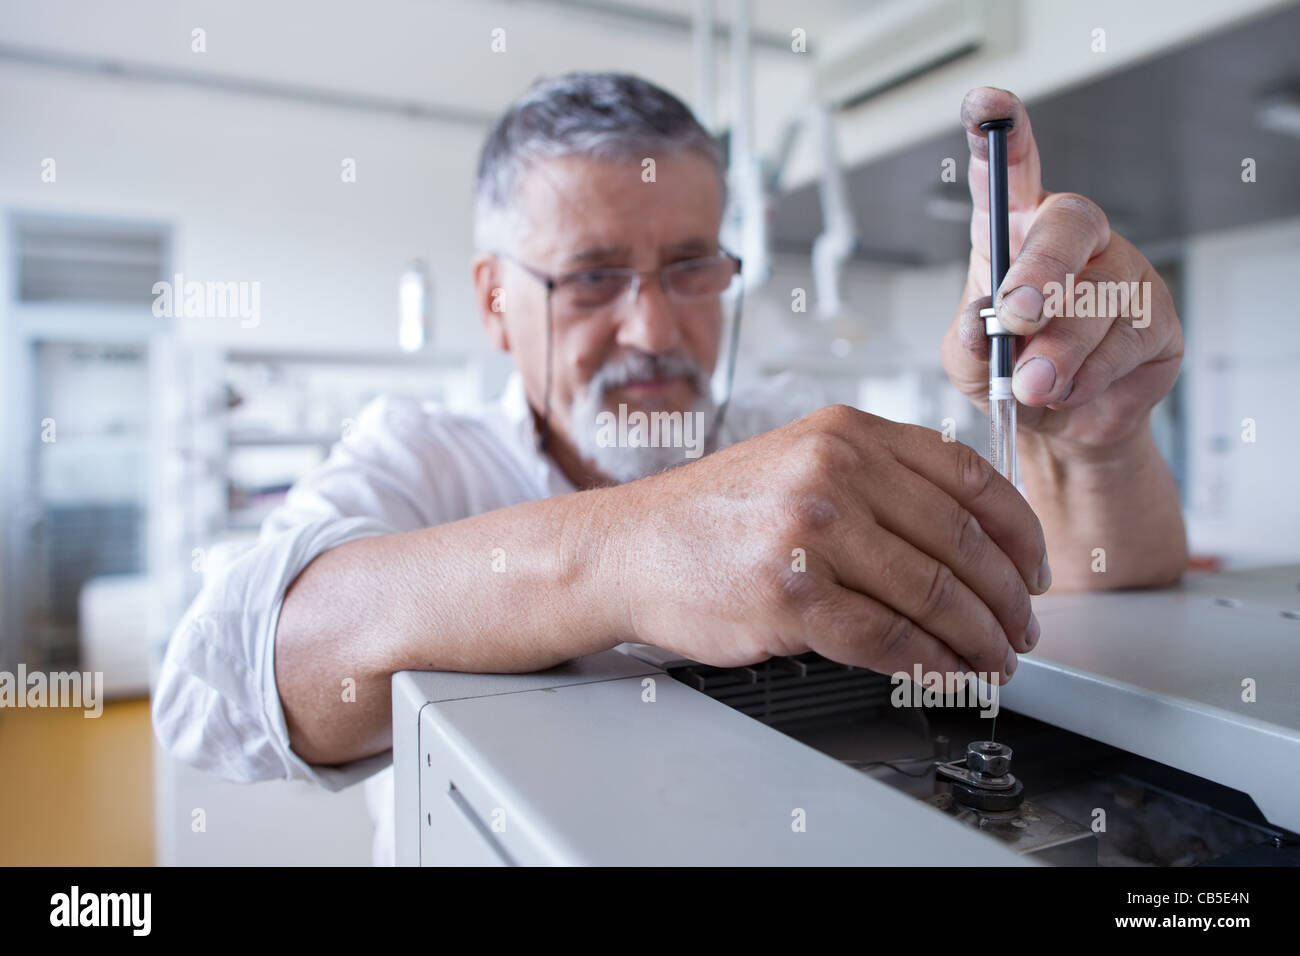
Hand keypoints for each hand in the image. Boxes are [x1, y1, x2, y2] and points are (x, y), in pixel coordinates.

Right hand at [598, 405, 1049, 681]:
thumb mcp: (799, 462)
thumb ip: (878, 480)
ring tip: (994, 661)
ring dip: (979, 639)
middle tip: (1022, 629)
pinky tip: (946, 677)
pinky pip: (891, 640)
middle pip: (962, 541)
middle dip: (1007, 598)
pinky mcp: (793, 596)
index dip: (1019, 531)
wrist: (631, 548)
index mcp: (847, 433)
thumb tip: (968, 535)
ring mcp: (814, 532)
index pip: (969, 474)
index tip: (1035, 568)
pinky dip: (932, 666)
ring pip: (935, 594)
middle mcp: (835, 472)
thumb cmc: (712, 515)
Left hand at [941, 88, 1182, 454]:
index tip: (984, 105)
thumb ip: (969, 340)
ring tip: (1033, 385)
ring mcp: (1122, 271)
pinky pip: (1125, 343)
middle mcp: (1071, 239)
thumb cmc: (1006, 375)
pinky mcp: (1157, 318)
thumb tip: (987, 327)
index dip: (1001, 133)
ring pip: (1096, 299)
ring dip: (1058, 352)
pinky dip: (1088, 376)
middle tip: (1014, 316)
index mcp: (1013, 231)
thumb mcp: (967, 361)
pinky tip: (1070, 390)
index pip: (1008, 171)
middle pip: (1068, 224)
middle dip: (1040, 271)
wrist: (1056, 428)